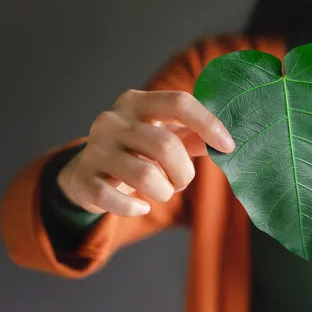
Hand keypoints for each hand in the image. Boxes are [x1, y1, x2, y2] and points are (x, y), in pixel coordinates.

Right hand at [57, 90, 234, 216]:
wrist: (86, 172)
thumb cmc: (137, 151)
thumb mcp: (165, 135)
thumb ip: (194, 136)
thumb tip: (225, 143)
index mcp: (137, 102)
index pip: (179, 103)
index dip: (208, 124)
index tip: (228, 147)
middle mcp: (112, 120)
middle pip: (165, 145)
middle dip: (184, 172)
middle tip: (182, 181)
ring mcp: (95, 149)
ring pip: (144, 175)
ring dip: (164, 191)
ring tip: (163, 191)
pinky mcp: (83, 179)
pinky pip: (114, 199)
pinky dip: (134, 208)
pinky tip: (141, 207)